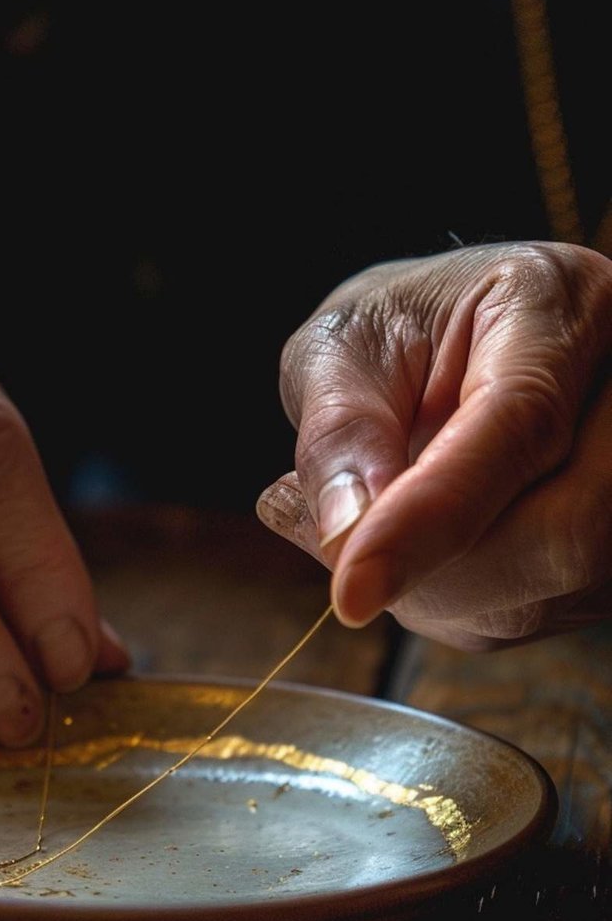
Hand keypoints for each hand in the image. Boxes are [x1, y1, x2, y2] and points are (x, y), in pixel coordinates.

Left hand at [257, 242, 611, 648]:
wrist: (437, 346)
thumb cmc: (389, 336)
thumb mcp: (339, 349)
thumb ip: (339, 431)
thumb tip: (348, 533)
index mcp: (564, 305)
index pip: (521, 424)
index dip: (431, 516)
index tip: (349, 589)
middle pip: (563, 531)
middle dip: (431, 572)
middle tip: (336, 541)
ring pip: (550, 591)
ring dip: (432, 594)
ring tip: (370, 532)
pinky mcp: (610, 554)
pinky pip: (533, 615)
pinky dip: (452, 606)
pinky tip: (416, 555)